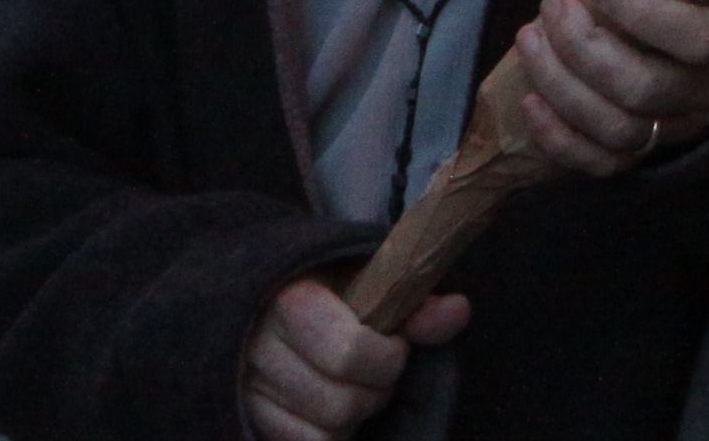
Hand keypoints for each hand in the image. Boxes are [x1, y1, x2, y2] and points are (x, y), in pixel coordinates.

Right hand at [240, 274, 468, 440]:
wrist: (274, 299)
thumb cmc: (332, 292)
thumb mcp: (370, 283)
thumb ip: (414, 301)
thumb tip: (458, 311)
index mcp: (292, 300)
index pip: (350, 353)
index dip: (386, 358)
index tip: (393, 343)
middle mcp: (261, 345)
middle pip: (343, 403)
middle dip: (375, 391)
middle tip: (377, 371)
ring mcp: (251, 386)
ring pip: (327, 430)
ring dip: (354, 416)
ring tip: (352, 386)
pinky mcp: (250, 415)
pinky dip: (329, 435)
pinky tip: (330, 408)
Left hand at [508, 0, 708, 176]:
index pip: (700, 40)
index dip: (646, 16)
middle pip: (647, 89)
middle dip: (584, 48)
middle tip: (551, 6)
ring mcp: (682, 125)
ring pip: (622, 131)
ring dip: (563, 89)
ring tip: (530, 41)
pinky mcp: (650, 149)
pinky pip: (605, 164)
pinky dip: (561, 140)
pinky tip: (531, 101)